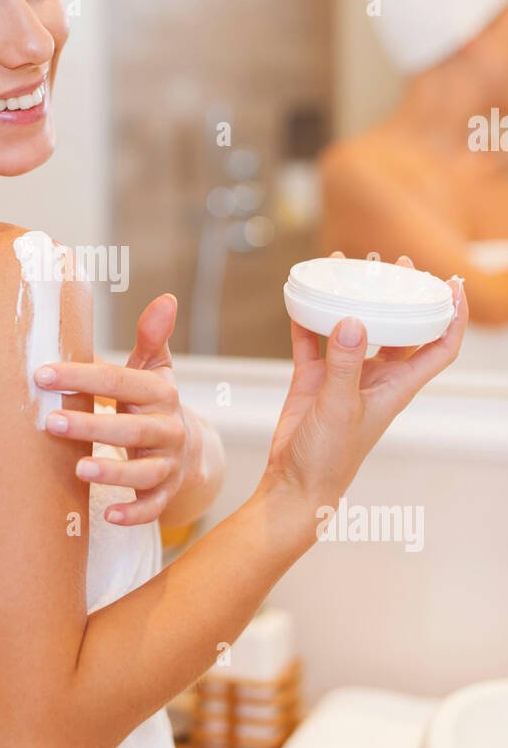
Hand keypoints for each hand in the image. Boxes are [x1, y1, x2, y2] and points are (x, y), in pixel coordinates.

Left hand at [35, 294, 210, 525]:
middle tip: (51, 421)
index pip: (119, 382)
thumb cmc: (153, 406)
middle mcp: (168, 429)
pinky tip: (107, 515)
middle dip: (91, 426)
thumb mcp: (154, 372)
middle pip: (130, 429)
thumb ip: (152, 338)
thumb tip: (166, 298)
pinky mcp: (165, 494)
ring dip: (112, 472)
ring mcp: (168, 465)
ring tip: (79, 469)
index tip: (41, 375)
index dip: (81, 377)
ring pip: (143, 472)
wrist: (190, 452)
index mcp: (160, 394)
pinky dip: (133, 513)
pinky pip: (152, 507)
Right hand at [264, 252, 467, 511]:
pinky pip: (313, 341)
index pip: (440, 347)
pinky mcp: (313, 379)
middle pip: (401, 330)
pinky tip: (302, 297)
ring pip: (356, 329)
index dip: (452, 316)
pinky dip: (309, 319)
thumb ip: (344, 365)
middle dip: (404, 297)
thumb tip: (351, 321)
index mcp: (397, 387)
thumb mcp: (341, 408)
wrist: (294, 484)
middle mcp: (376, 378)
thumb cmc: (330, 457)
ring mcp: (344, 377)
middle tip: (398, 263)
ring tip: (352, 269)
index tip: (451, 284)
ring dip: (357, 301)